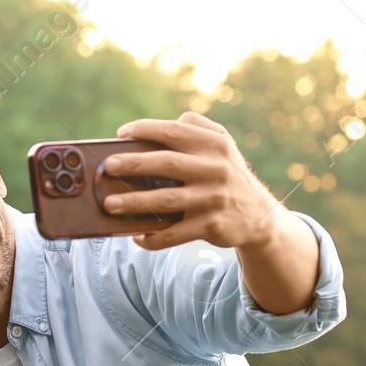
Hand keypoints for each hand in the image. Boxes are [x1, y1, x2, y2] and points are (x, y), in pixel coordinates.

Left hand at [103, 111, 319, 314]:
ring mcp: (213, 199)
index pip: (175, 131)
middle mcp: (216, 168)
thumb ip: (196, 127)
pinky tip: (136, 237)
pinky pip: (176, 233)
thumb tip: (158, 127)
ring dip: (135, 202)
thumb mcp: (222, 143)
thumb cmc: (227, 173)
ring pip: (167, 200)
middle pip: (166, 163)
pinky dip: (154, 237)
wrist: (258, 215)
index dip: (146, 130)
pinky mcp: (212, 225)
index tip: (121, 133)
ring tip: (110, 204)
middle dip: (133, 164)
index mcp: (215, 144)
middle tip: (107, 167)